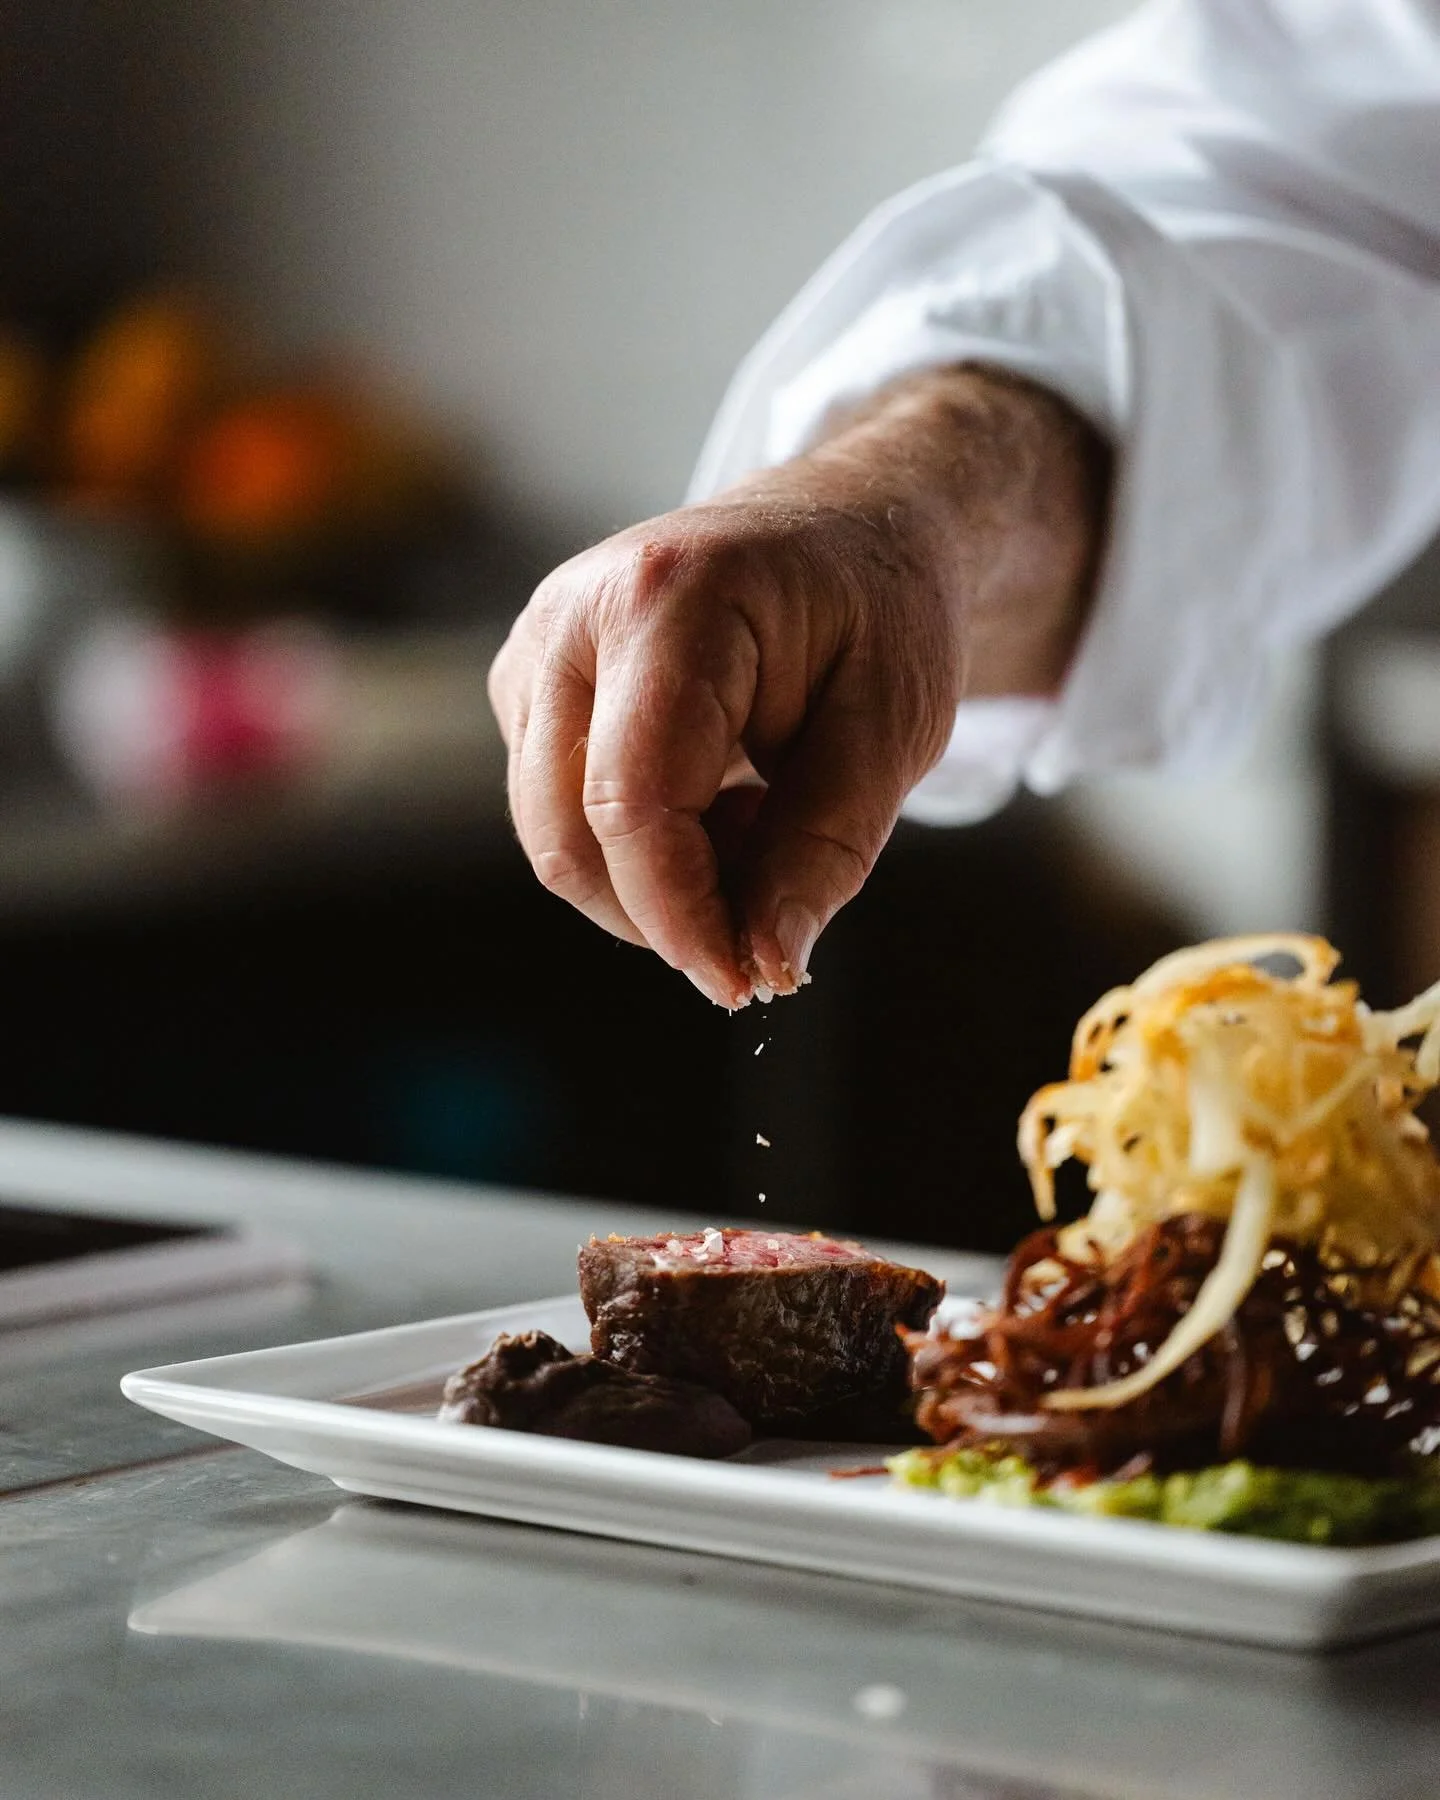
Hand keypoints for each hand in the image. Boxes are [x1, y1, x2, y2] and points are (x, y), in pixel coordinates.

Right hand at [488, 365, 1108, 1006]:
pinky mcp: (530, 684)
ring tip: (759, 820)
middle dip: (663, 913)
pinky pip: (559, 811)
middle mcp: (576, 614)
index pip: (633, 802)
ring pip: (555, 835)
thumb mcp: (895, 729)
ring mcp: (538, 646)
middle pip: (568, 834)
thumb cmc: (883, 614)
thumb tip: (765, 964)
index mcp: (669, 599)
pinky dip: (638, 845)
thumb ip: (826, 850)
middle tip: (770, 915)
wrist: (852, 525)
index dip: (680, 914)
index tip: (745, 982)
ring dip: (657, 877)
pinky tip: (719, 798)